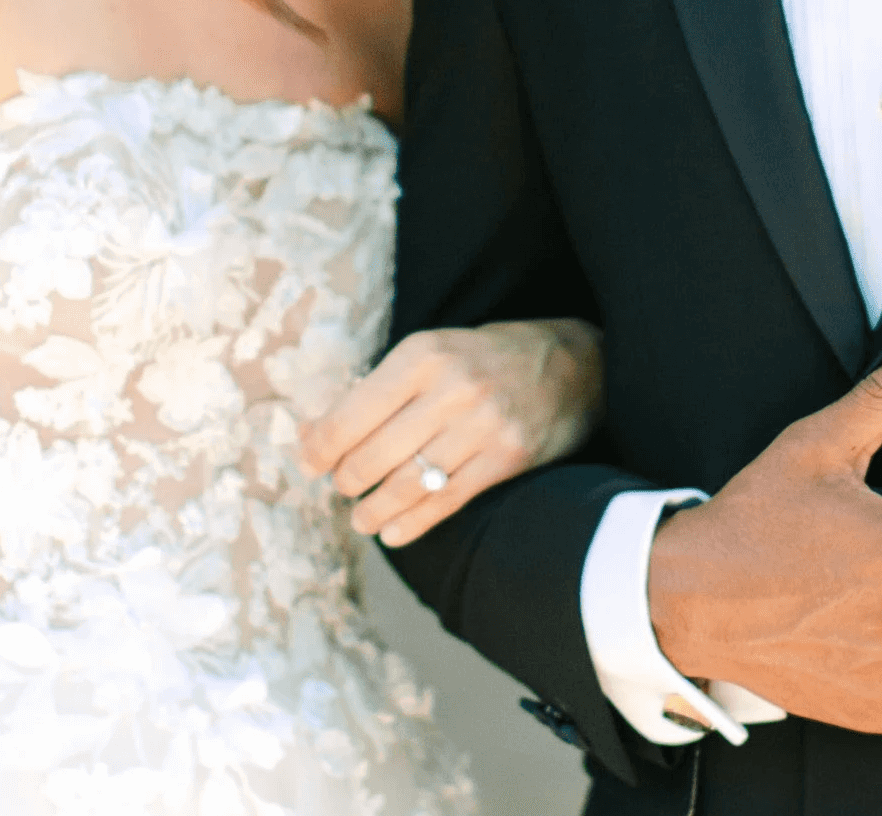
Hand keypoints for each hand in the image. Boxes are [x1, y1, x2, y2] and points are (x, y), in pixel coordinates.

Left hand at [300, 319, 602, 546]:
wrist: (573, 363)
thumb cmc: (487, 358)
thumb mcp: (434, 351)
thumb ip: (380, 389)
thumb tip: (314, 431)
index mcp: (423, 354)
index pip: (354, 411)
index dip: (322, 444)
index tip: (308, 461)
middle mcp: (452, 388)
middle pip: (376, 453)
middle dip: (347, 479)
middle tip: (341, 487)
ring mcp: (483, 425)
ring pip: (408, 483)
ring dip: (373, 509)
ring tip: (360, 519)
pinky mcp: (508, 458)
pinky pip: (447, 501)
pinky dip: (413, 523)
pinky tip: (394, 531)